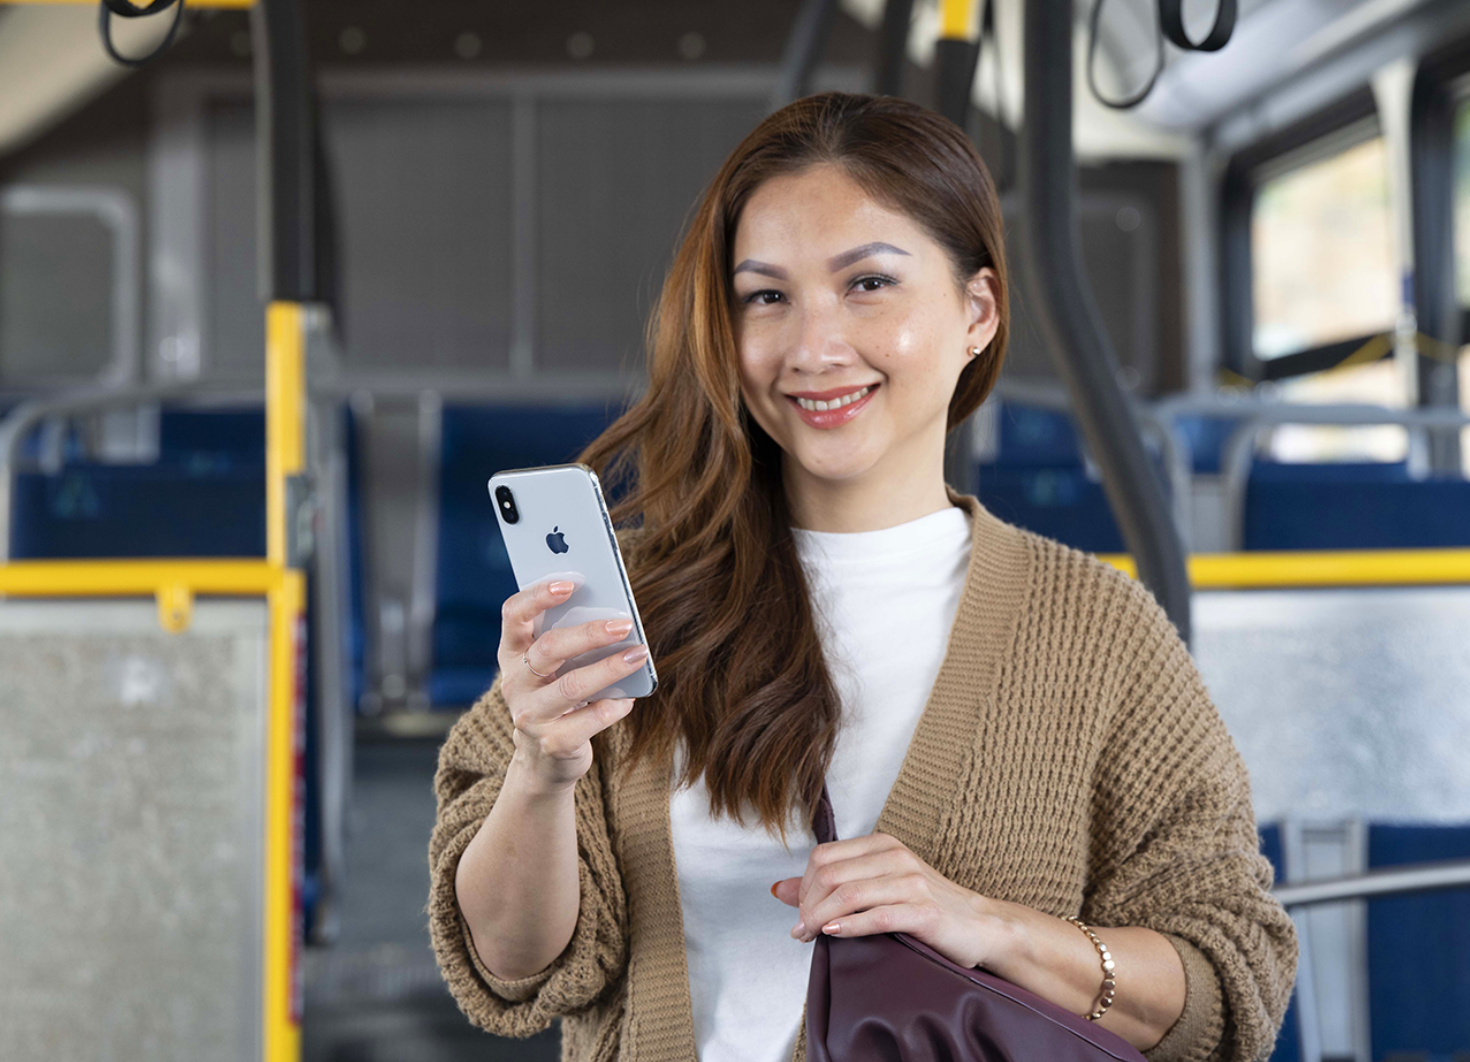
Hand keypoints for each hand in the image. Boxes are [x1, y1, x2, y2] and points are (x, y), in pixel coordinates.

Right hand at [497, 579, 649, 794]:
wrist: (544, 759)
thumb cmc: (556, 697)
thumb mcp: (553, 668)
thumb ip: (570, 642)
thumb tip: (613, 616)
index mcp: (511, 654)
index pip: (513, 615)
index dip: (537, 596)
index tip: (569, 584)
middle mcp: (515, 683)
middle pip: (548, 648)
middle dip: (589, 633)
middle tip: (624, 624)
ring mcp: (531, 716)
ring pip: (572, 686)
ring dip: (610, 668)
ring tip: (638, 655)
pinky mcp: (553, 743)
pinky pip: (590, 720)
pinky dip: (614, 706)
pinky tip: (628, 697)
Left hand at [771, 832, 1017, 971]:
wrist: (981, 925)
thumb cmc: (926, 908)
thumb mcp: (877, 888)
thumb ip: (829, 887)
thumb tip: (779, 890)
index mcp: (882, 844)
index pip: (823, 857)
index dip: (803, 887)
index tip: (800, 913)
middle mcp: (895, 856)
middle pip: (830, 875)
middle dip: (807, 905)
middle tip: (802, 930)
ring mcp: (911, 882)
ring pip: (848, 894)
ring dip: (820, 918)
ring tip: (810, 936)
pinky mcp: (924, 911)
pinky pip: (876, 916)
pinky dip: (849, 926)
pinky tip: (834, 934)